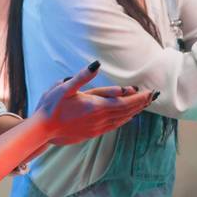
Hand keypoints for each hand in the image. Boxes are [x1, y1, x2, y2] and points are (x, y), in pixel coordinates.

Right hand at [31, 63, 153, 145]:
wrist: (43, 130)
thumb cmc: (51, 107)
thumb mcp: (65, 87)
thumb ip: (83, 76)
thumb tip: (96, 64)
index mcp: (96, 106)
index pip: (125, 102)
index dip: (140, 98)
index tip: (151, 92)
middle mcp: (100, 119)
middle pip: (127, 111)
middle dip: (141, 103)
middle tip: (154, 96)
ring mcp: (97, 128)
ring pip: (122, 120)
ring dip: (134, 112)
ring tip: (144, 105)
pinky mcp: (92, 133)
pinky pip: (114, 126)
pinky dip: (124, 120)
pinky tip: (127, 118)